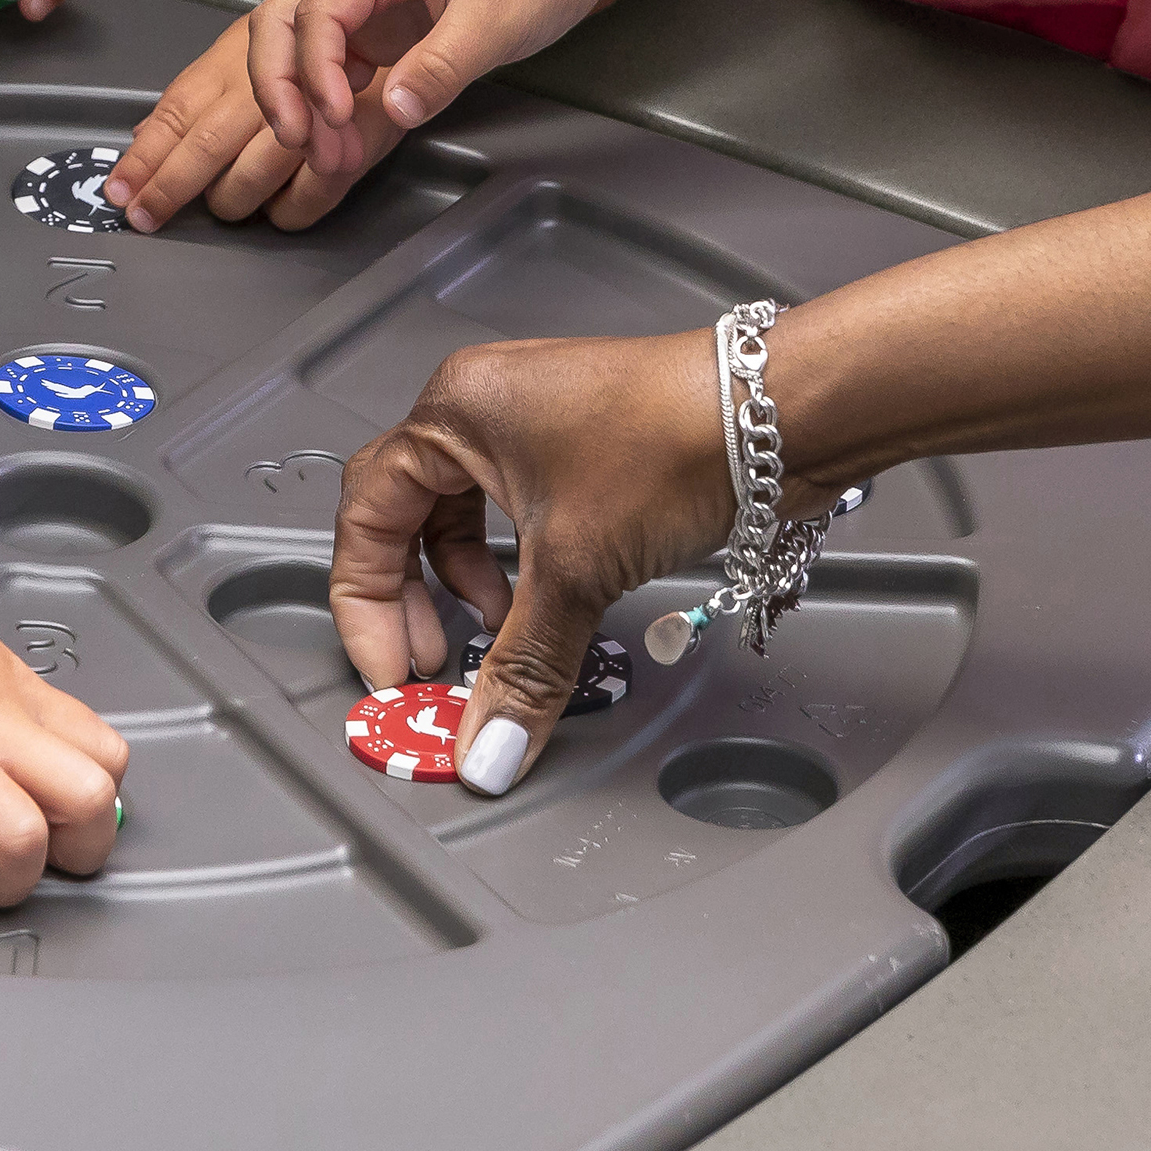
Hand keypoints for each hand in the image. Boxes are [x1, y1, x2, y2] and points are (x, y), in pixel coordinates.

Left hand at [109, 0, 406, 230]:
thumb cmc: (357, 14)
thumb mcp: (274, 40)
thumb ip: (215, 85)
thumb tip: (150, 129)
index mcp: (247, 44)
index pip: (182, 102)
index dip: (149, 149)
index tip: (122, 188)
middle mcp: (276, 71)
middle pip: (209, 141)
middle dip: (174, 185)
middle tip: (149, 218)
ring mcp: (322, 101)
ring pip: (259, 168)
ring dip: (240, 198)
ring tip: (230, 213)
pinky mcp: (369, 127)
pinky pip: (318, 188)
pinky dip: (297, 208)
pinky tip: (284, 215)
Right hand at [246, 0, 609, 181]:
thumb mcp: (498, 17)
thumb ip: (444, 64)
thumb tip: (396, 108)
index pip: (318, 10)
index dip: (314, 68)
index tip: (336, 117)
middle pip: (281, 22)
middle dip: (279, 85)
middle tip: (301, 142)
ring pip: (298, 46)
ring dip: (299, 99)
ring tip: (325, 154)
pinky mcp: (380, 27)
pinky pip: (333, 64)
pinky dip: (327, 102)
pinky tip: (346, 135)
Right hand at [329, 331, 731, 796]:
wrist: (782, 414)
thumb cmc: (676, 438)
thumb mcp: (576, 568)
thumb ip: (522, 667)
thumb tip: (487, 741)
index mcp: (454, 411)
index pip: (369, 513)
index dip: (369, 604)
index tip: (392, 671)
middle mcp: (485, 409)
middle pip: (409, 518)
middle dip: (415, 601)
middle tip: (431, 665)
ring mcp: (536, 427)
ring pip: (465, 520)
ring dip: (471, 590)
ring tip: (494, 638)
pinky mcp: (583, 451)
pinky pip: (518, 518)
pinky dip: (518, 570)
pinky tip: (541, 606)